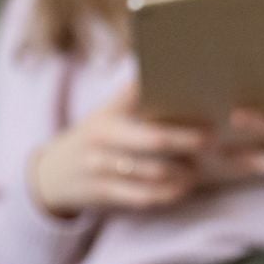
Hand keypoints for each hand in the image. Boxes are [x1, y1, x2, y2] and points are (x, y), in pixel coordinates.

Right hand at [31, 84, 211, 216]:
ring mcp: (101, 167)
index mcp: (108, 115)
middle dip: (188, 140)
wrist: (51, 176)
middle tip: (212, 140)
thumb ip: (132, 94)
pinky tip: (181, 189)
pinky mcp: (103, 193)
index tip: (206, 111)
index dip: (176, 106)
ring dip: (182, 171)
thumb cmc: (92, 139)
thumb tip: (167, 67)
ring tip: (199, 168)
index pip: (146, 103)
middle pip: (155, 139)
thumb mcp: (105, 112)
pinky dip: (166, 194)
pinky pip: (142, 197)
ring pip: (153, 171)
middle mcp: (102, 139)